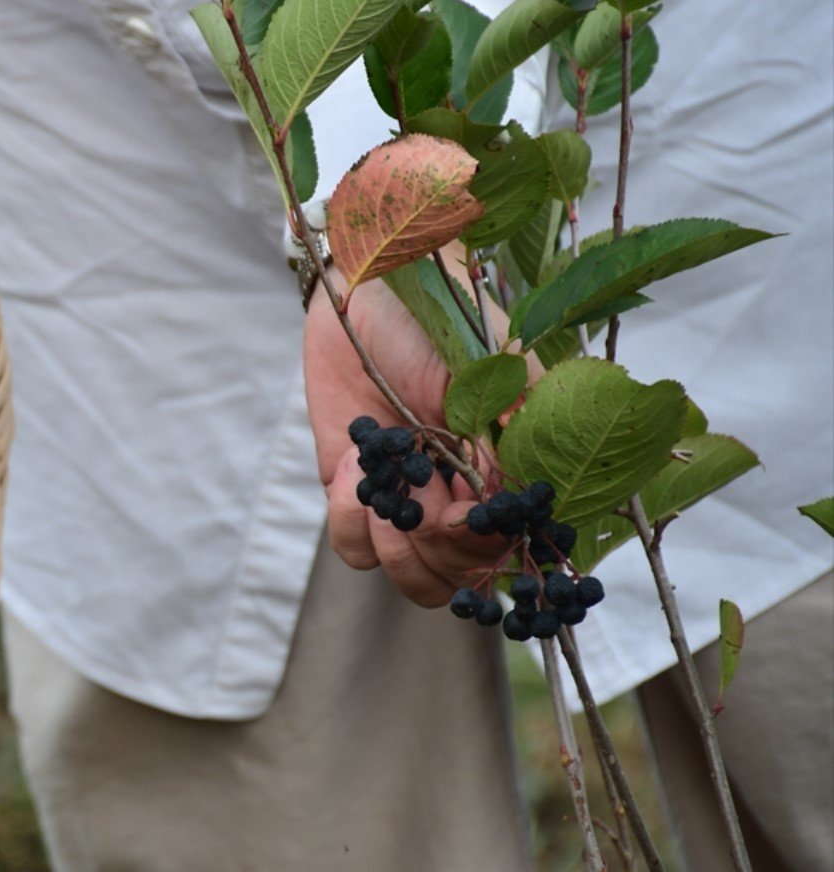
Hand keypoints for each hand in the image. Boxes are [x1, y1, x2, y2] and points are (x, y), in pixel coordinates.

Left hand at [304, 278, 499, 606]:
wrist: (364, 293)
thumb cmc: (440, 320)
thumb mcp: (494, 370)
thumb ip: (518, 434)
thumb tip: (521, 501)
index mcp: (509, 475)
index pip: (513, 553)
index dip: (486, 547)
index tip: (460, 509)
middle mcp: (464, 500)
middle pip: (460, 577)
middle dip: (436, 544)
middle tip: (421, 484)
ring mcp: (411, 502)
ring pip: (412, 577)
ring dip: (393, 540)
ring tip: (385, 477)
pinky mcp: (357, 496)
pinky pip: (354, 551)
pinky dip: (349, 518)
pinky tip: (352, 463)